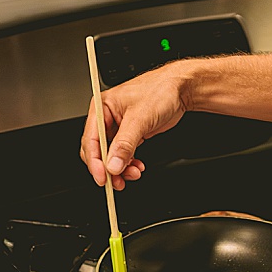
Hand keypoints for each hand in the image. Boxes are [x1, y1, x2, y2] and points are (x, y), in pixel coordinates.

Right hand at [80, 62, 189, 188]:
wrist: (181, 89)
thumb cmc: (160, 90)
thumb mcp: (140, 118)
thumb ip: (125, 144)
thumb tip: (113, 165)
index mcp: (102, 108)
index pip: (90, 139)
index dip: (95, 161)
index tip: (103, 177)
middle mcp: (107, 118)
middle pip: (98, 151)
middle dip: (108, 168)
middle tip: (116, 181)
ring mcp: (119, 127)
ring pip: (111, 156)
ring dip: (120, 168)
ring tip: (133, 174)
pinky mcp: (131, 135)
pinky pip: (124, 155)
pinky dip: (129, 164)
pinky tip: (137, 167)